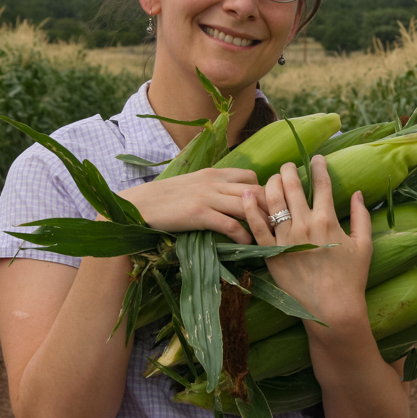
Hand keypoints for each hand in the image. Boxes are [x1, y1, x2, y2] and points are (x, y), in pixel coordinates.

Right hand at [119, 167, 266, 243]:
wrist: (139, 204)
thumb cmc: (165, 199)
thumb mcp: (192, 185)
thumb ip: (212, 188)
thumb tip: (230, 197)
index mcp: (213, 173)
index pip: (250, 176)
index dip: (262, 191)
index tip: (265, 208)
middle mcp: (213, 182)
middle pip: (255, 190)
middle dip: (270, 207)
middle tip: (277, 224)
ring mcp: (207, 197)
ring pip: (246, 205)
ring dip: (261, 221)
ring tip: (268, 235)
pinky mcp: (199, 214)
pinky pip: (229, 224)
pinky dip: (243, 235)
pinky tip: (246, 243)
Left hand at [243, 155, 372, 325]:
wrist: (332, 310)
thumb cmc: (351, 279)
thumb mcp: (364, 245)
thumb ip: (361, 216)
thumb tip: (358, 194)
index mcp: (328, 220)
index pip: (322, 184)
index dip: (319, 167)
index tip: (317, 158)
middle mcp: (304, 225)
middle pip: (292, 186)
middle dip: (289, 169)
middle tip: (288, 165)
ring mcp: (285, 239)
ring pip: (272, 200)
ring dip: (271, 183)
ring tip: (273, 178)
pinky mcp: (271, 254)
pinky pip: (256, 226)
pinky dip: (249, 208)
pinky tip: (247, 195)